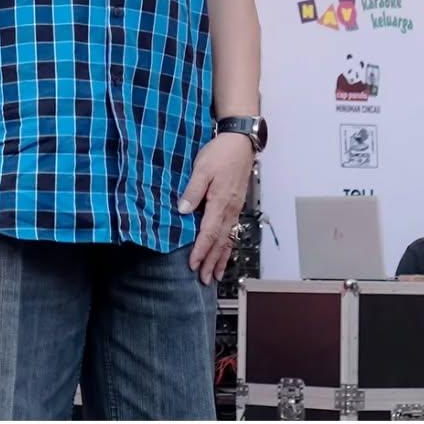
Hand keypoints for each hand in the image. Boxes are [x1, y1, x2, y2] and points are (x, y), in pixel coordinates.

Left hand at [179, 133, 255, 285]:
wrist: (240, 143)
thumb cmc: (220, 154)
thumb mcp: (201, 168)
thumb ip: (193, 191)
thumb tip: (183, 211)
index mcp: (220, 202)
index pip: (208, 233)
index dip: (200, 250)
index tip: (192, 264)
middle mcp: (229, 210)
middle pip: (220, 242)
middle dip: (211, 262)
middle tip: (204, 279)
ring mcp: (234, 209)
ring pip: (228, 239)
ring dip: (220, 258)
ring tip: (214, 275)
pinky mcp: (236, 205)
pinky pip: (232, 231)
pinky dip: (227, 246)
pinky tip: (224, 252)